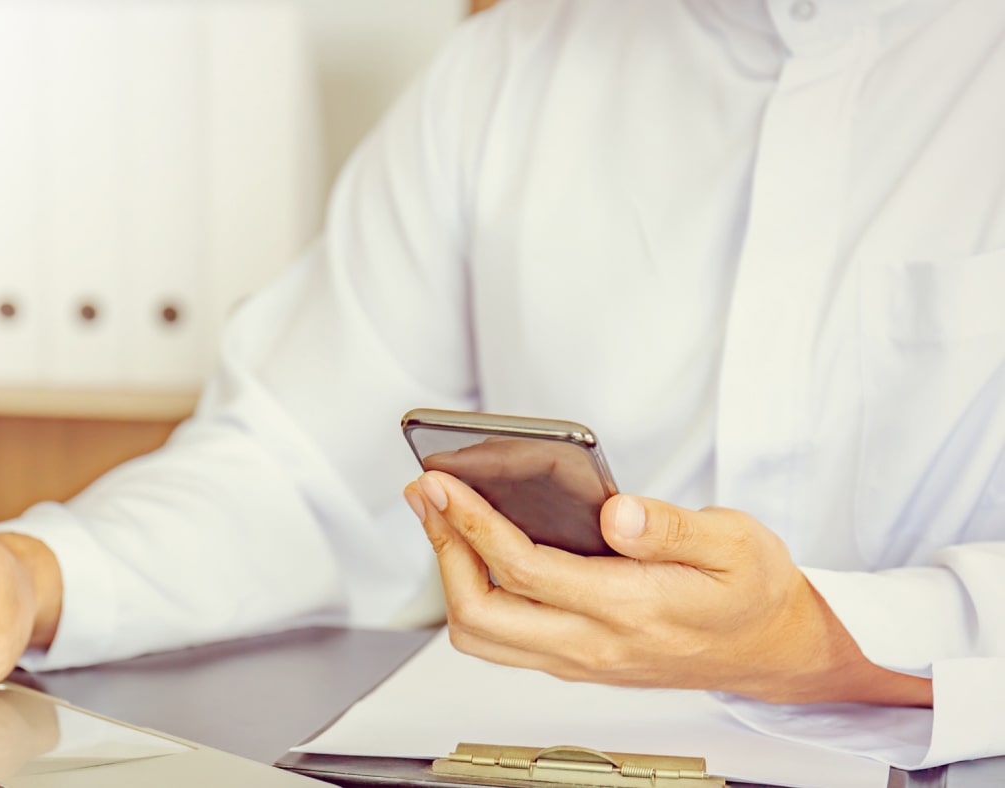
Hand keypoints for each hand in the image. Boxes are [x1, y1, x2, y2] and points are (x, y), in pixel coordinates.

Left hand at [403, 471, 931, 706]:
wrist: (774, 649)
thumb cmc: (754, 591)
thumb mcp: (736, 544)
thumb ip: (673, 527)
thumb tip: (616, 512)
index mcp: (631, 609)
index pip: (525, 571)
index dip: (473, 525)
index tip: (442, 484)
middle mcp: (594, 644)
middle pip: (481, 613)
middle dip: (442, 549)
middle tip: (426, 494)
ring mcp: (580, 659)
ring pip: (483, 635)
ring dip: (450, 575)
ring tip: (441, 516)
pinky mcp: (575, 660)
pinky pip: (502, 638)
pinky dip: (473, 591)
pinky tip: (474, 547)